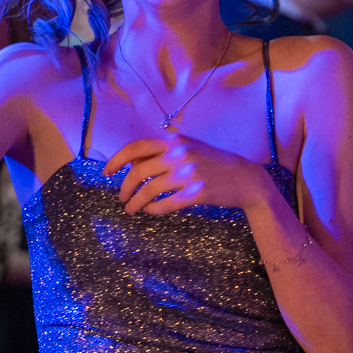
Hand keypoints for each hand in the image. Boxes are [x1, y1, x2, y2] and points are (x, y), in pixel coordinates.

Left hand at [104, 133, 272, 217]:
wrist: (245, 178)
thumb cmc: (212, 162)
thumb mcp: (188, 148)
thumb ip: (161, 152)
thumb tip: (132, 164)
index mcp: (174, 141)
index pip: (135, 148)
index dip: (117, 160)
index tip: (107, 172)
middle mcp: (179, 154)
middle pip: (138, 172)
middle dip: (125, 187)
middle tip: (122, 197)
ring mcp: (189, 174)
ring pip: (150, 190)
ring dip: (136, 202)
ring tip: (131, 209)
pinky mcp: (197, 193)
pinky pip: (166, 204)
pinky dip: (153, 209)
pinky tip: (149, 211)